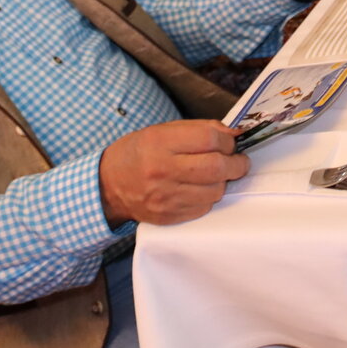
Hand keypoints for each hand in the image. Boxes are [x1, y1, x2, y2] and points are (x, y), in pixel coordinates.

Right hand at [98, 120, 248, 225]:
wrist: (108, 186)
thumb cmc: (138, 152)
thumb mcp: (162, 131)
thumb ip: (199, 130)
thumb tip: (233, 134)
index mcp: (160, 143)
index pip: (210, 139)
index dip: (228, 140)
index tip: (231, 141)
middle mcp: (163, 171)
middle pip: (217, 168)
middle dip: (237, 163)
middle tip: (238, 160)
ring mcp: (166, 198)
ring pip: (215, 191)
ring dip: (223, 181)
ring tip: (216, 174)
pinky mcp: (169, 217)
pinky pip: (204, 208)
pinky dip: (209, 196)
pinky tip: (201, 188)